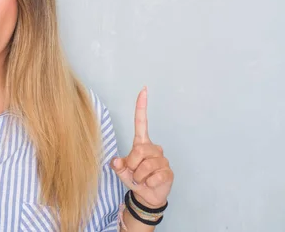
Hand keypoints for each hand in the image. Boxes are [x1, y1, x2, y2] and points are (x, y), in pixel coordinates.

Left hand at [110, 87, 173, 207]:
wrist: (147, 195)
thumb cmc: (135, 178)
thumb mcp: (122, 171)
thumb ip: (118, 165)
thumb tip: (116, 161)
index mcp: (141, 143)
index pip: (141, 122)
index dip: (141, 106)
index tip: (143, 90)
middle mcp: (154, 148)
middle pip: (139, 151)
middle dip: (132, 165)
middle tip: (134, 173)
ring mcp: (162, 160)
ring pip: (145, 166)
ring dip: (139, 176)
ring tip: (142, 179)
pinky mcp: (168, 172)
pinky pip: (154, 177)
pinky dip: (148, 183)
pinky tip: (150, 183)